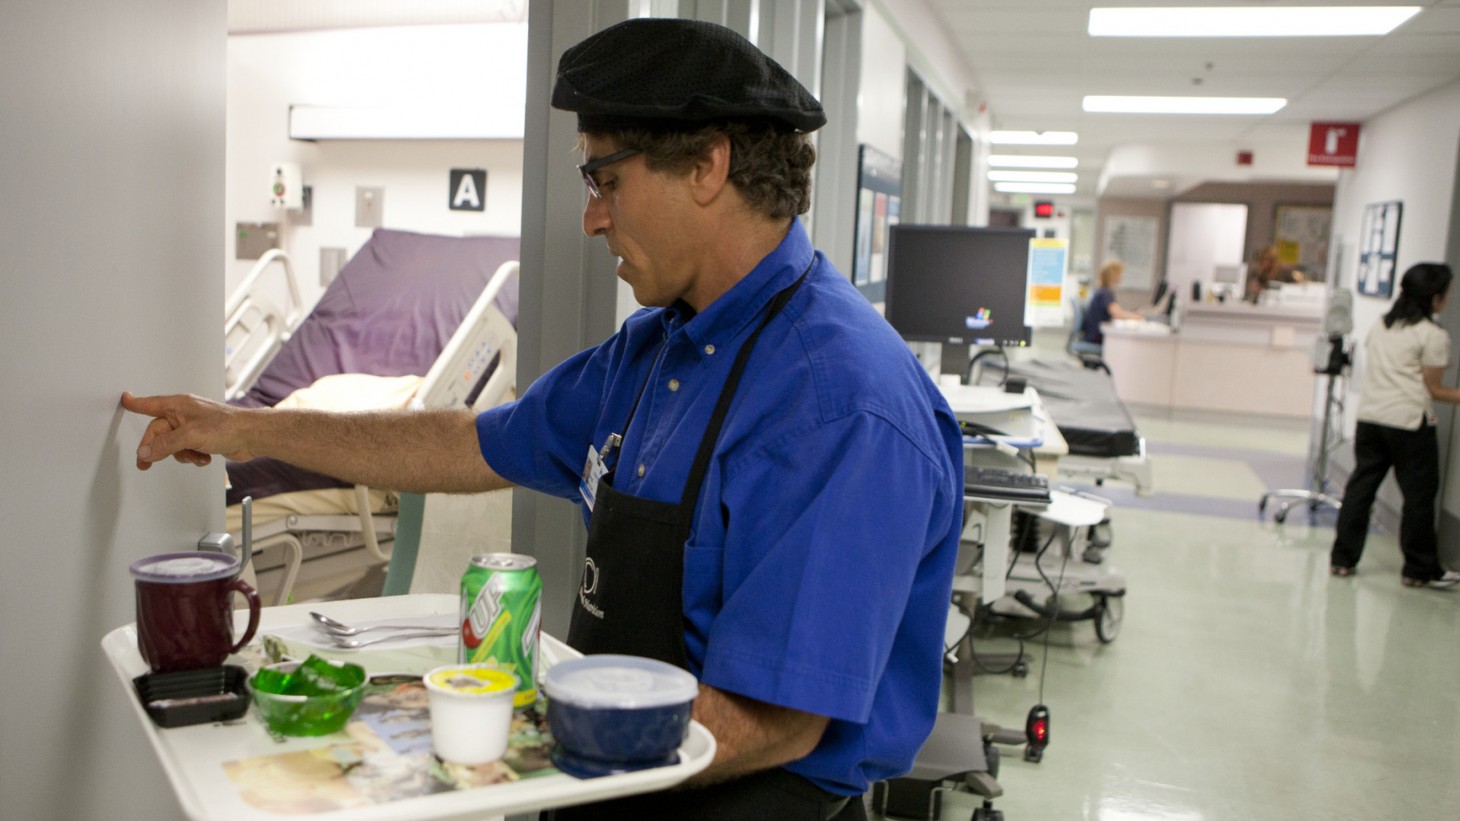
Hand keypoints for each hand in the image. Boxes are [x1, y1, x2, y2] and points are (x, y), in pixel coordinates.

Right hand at [120, 392, 255, 470]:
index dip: (136, 404)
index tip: (124, 400)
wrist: (252, 436)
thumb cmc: (227, 426)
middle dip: (158, 449)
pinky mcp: (204, 438)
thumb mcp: (190, 436)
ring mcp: (194, 426)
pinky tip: (205, 458)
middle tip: (146, 464)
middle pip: (159, 433)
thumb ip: (165, 444)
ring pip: (173, 445)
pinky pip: (187, 450)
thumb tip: (145, 452)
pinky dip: (193, 457)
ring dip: (181, 455)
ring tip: (195, 456)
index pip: (150, 405)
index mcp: (179, 406)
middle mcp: (185, 414)